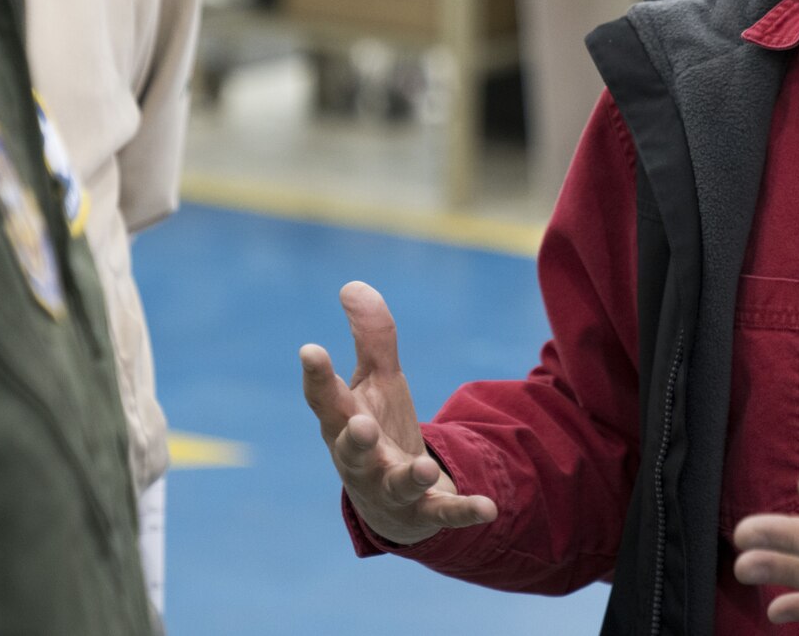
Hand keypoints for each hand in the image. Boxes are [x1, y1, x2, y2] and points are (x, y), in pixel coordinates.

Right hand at [299, 280, 497, 546]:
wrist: (392, 505)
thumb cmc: (376, 430)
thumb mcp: (376, 383)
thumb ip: (370, 338)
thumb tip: (353, 285)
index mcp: (344, 423)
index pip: (325, 399)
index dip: (317, 377)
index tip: (310, 350)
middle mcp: (360, 460)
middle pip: (353, 449)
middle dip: (357, 440)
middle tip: (362, 426)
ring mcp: (390, 489)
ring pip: (396, 485)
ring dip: (410, 477)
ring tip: (426, 468)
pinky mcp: (422, 512)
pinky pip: (443, 513)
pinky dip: (464, 510)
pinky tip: (488, 507)